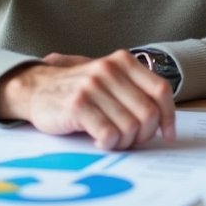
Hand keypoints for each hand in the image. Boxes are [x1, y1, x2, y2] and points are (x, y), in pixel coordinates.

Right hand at [0, 49, 175, 149]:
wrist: (36, 88)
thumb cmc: (79, 90)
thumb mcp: (109, 79)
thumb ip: (134, 90)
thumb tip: (163, 119)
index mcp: (123, 61)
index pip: (161, 90)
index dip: (168, 116)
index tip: (167, 134)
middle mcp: (110, 70)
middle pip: (147, 112)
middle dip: (144, 134)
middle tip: (132, 141)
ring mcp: (93, 86)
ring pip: (129, 126)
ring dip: (125, 142)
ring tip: (113, 140)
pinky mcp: (77, 105)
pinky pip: (108, 134)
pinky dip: (108, 144)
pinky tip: (99, 141)